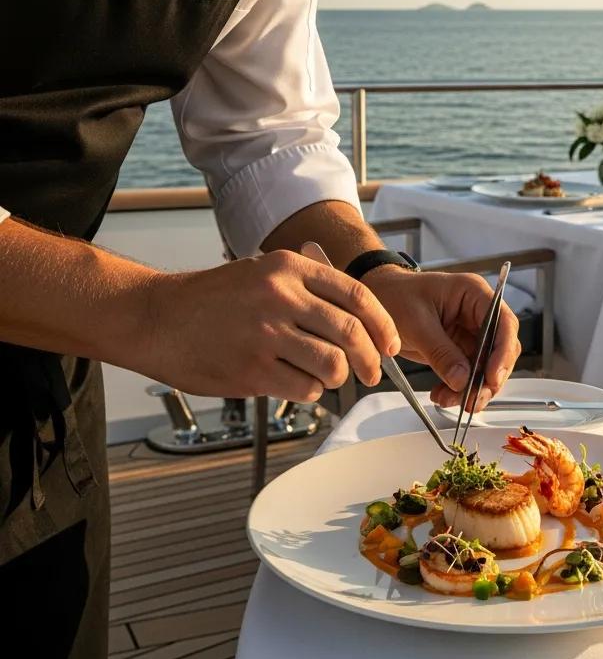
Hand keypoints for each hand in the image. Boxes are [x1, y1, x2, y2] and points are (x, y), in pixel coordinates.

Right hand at [139, 250, 399, 401]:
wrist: (155, 317)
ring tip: (327, 377)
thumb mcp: (261, 271)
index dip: (383, 324)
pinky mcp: (251, 369)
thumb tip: (360, 314)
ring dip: (338, 378)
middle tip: (373, 373)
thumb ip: (307, 286)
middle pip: (352, 333)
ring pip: (333, 365)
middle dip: (372, 360)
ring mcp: (265, 334)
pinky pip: (304, 388)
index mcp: (289, 267)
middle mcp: (281, 296)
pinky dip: (310, 391)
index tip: (391, 344)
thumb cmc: (210, 299)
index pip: (358, 296)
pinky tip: (296, 383)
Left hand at [365, 268, 520, 410]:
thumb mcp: (416, 324)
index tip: (492, 377)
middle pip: (500, 349)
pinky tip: (442, 395)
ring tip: (448, 400)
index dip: (503, 351)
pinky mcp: (459, 348)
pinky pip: (469, 373)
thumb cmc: (395, 296)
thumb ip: (441, 352)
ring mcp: (470, 331)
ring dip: (472, 388)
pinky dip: (459, 388)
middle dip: (488, 378)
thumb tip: (462, 380)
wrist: (378, 298)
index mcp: (473, 293)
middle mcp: (478, 312)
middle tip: (472, 400)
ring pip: (486, 366)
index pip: (503, 322)